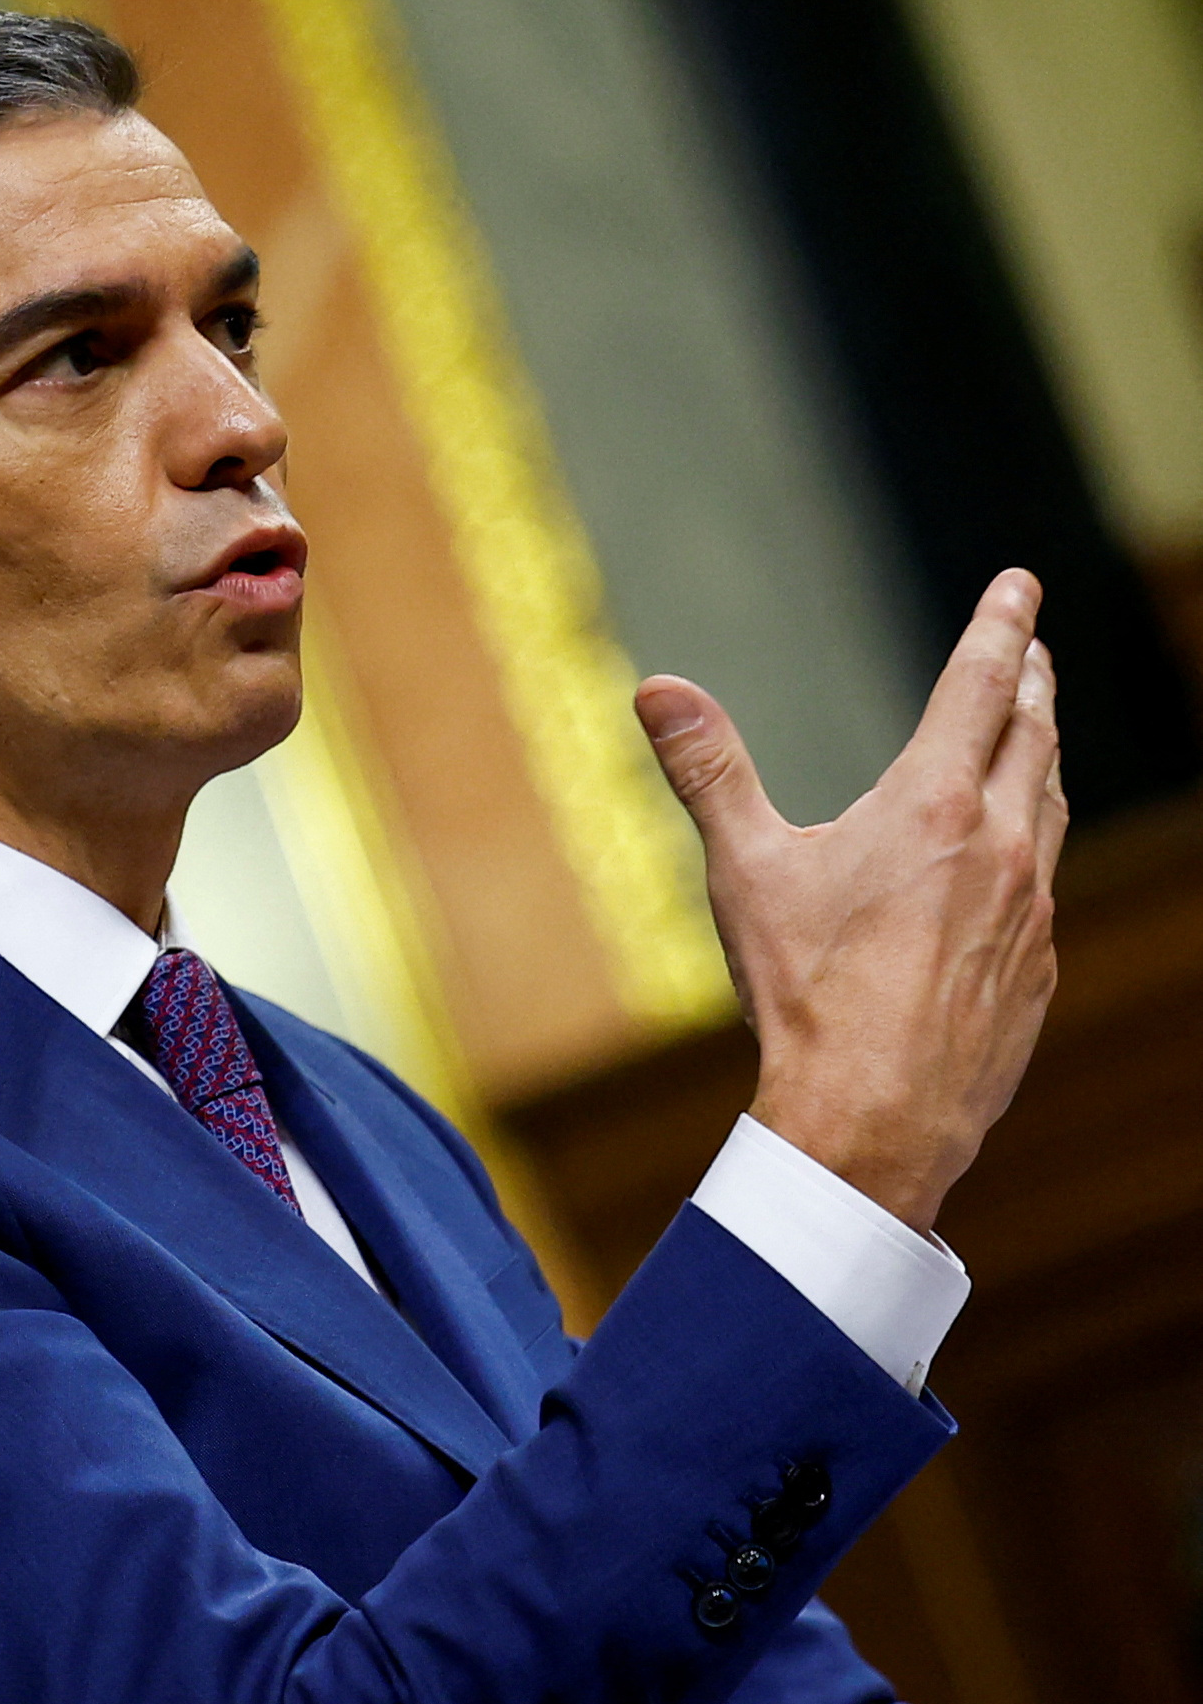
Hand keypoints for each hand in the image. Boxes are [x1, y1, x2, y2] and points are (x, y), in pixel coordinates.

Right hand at [634, 569, 1064, 1233]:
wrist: (874, 1118)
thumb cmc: (804, 993)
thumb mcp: (744, 870)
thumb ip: (707, 770)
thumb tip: (656, 688)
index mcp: (932, 808)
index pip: (979, 687)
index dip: (999, 627)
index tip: (1019, 584)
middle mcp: (998, 847)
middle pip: (1031, 738)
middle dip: (1030, 682)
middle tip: (1030, 647)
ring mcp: (1030, 911)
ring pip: (1047, 808)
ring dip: (1040, 757)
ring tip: (1032, 735)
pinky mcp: (1035, 969)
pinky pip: (1043, 883)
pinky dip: (1032, 842)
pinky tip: (1013, 861)